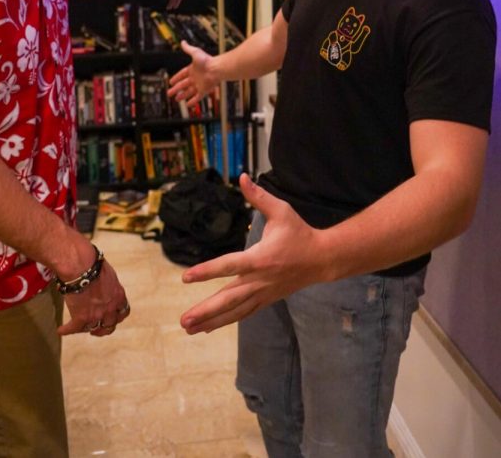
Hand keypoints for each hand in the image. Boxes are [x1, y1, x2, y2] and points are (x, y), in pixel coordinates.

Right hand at [58, 259, 130, 336]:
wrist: (80, 266)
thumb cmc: (93, 264)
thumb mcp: (108, 274)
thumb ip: (108, 285)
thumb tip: (103, 285)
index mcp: (118, 295)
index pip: (123, 312)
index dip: (116, 316)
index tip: (112, 317)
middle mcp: (110, 308)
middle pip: (110, 325)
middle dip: (103, 327)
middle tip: (97, 328)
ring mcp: (96, 315)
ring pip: (93, 328)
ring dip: (86, 328)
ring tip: (79, 328)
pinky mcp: (81, 318)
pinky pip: (74, 328)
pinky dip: (66, 330)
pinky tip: (62, 330)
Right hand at [167, 40, 216, 106]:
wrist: (217, 68)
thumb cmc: (207, 60)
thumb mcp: (195, 52)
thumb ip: (188, 49)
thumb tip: (183, 42)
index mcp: (192, 69)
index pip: (182, 74)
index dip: (176, 78)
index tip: (171, 82)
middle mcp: (195, 78)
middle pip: (183, 85)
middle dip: (176, 89)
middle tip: (169, 93)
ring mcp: (200, 84)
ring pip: (189, 92)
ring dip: (182, 96)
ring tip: (176, 99)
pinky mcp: (204, 90)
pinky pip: (197, 97)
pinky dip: (192, 101)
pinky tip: (188, 104)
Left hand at [179, 174, 322, 333]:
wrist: (322, 260)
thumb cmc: (299, 233)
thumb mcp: (281, 210)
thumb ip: (259, 196)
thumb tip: (242, 177)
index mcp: (260, 258)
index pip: (229, 266)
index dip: (207, 271)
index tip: (185, 277)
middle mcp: (259, 280)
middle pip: (228, 298)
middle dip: (205, 310)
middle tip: (183, 320)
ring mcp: (263, 293)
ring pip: (234, 311)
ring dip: (211, 320)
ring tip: (188, 328)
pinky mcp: (266, 299)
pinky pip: (243, 313)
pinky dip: (225, 320)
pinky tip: (207, 326)